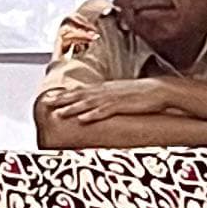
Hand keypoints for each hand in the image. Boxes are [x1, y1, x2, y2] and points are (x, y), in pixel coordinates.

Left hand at [43, 78, 172, 125]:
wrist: (159, 89)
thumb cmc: (142, 93)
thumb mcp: (121, 93)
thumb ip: (108, 97)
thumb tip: (98, 102)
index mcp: (105, 88)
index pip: (80, 90)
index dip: (65, 94)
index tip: (51, 97)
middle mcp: (105, 91)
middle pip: (79, 95)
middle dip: (62, 100)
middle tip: (47, 103)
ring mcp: (113, 98)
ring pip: (88, 103)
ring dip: (73, 108)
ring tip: (60, 113)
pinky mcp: (122, 105)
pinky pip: (105, 111)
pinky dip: (93, 115)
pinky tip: (83, 119)